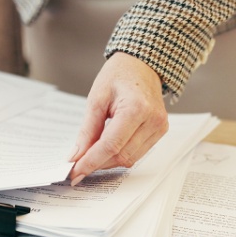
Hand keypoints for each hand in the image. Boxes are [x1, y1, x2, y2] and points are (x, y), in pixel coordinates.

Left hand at [69, 52, 168, 185]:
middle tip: (77, 165)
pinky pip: (138, 153)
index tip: (74, 172)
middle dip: (98, 163)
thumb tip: (76, 156)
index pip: (111, 145)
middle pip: (121, 155)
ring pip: (130, 159)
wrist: (141, 65)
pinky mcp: (161, 131)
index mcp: (136, 108)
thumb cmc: (118, 75)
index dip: (91, 161)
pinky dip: (120, 154)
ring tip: (91, 155)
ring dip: (108, 161)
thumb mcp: (96, 98)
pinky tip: (107, 148)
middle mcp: (153, 120)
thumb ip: (87, 130)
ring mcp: (160, 127)